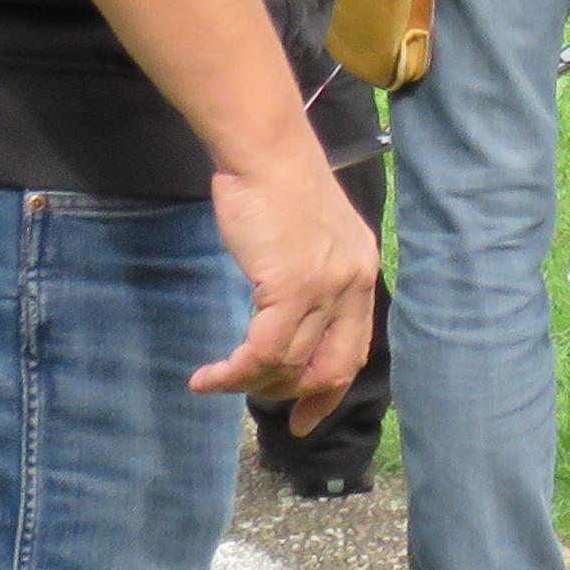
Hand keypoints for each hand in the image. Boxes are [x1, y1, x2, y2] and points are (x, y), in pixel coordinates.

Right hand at [196, 141, 382, 426]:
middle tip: (265, 413)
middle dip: (296, 398)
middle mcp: (353, 282)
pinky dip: (235, 373)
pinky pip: (264, 352)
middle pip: (331, 367)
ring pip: (291, 364)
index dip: (329, 391)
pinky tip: (209, 377)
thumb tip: (286, 323)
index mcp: (361, 271)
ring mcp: (326, 287)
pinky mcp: (292, 287)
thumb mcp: (307, 237)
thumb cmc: (273, 185)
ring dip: (249, 383)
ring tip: (216, 382)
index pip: (355, 350)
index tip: (305, 418)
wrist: (264, 151)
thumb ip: (309, 279)